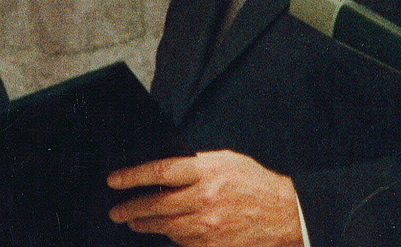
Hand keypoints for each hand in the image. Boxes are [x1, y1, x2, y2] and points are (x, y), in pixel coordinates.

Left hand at [108, 150, 302, 246]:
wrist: (286, 215)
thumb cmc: (256, 184)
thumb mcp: (226, 161)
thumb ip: (196, 163)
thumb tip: (166, 168)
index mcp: (206, 172)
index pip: (159, 172)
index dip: (132, 176)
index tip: (114, 181)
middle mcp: (204, 199)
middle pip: (156, 205)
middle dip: (130, 208)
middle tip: (116, 211)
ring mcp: (208, 226)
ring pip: (166, 227)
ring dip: (146, 225)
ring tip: (134, 221)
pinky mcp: (213, 246)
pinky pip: (183, 242)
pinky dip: (171, 237)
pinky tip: (165, 232)